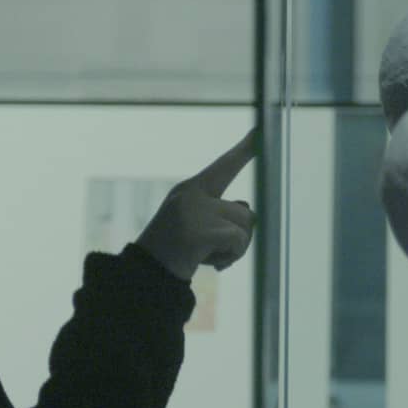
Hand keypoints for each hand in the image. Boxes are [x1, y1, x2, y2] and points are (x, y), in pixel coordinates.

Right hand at [134, 128, 258, 280]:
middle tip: (215, 251)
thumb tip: (248, 208)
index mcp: (190, 190)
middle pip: (245, 210)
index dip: (245, 150)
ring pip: (245, 225)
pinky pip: (238, 240)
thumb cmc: (172, 254)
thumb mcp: (195, 226)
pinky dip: (231, 256)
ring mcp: (195, 211)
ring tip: (210, 257)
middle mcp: (192, 194)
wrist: (146, 276)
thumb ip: (220, 213)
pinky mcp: (201, 230)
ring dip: (236, 248)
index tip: (261, 131)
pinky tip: (211, 263)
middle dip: (239, 236)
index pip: (223, 166)